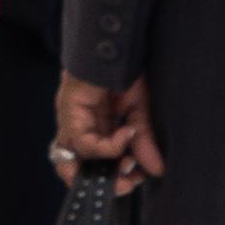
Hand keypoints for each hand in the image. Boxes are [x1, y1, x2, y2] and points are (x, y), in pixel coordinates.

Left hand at [54, 73, 164, 195]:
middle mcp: (78, 126)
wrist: (117, 41)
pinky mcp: (68, 109)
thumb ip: (143, 140)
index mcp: (95, 127)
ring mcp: (70, 119)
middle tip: (127, 183)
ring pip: (68, 161)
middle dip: (101, 182)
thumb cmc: (125, 70)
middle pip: (73, 169)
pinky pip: (83, 141)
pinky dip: (108, 146)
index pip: (95, 163)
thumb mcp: (140, 110)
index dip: (114, 176)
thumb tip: (156, 171)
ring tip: (124, 171)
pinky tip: (127, 133)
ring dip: (98, 172)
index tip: (137, 179)